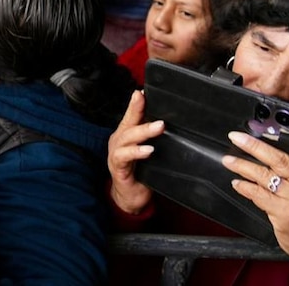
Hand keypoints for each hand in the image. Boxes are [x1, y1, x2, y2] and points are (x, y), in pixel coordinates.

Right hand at [107, 91, 162, 214]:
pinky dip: (136, 152)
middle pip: (128, 123)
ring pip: (127, 138)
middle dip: (140, 113)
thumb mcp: (148, 151)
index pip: (131, 115)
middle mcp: (119, 140)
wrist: (130, 197)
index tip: (143, 92)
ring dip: (143, 132)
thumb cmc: (141, 171)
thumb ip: (154, 138)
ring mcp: (117, 153)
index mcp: (126, 134)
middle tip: (158, 109)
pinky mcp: (118, 167)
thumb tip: (172, 123)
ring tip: (159, 127)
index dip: (136, 104)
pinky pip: (124, 157)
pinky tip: (147, 150)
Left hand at [223, 103, 288, 282]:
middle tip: (236, 136)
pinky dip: (245, 188)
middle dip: (256, 145)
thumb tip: (278, 157)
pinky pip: (259, 195)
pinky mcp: (284, 214)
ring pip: (265, 176)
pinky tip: (236, 182)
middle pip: (281, 159)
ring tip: (227, 159)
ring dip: (242, 166)